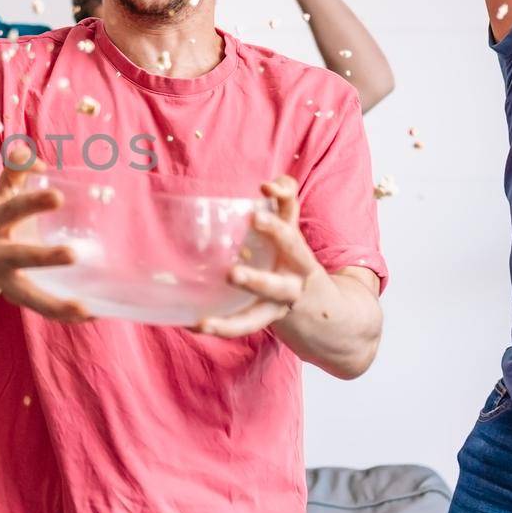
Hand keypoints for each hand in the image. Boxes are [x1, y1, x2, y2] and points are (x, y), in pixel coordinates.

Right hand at [0, 145, 90, 321]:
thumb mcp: (1, 195)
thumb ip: (15, 171)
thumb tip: (32, 155)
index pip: (11, 210)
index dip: (32, 203)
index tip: (58, 196)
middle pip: (18, 257)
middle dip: (44, 257)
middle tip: (73, 254)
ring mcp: (5, 280)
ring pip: (28, 296)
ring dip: (55, 304)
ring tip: (84, 306)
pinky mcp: (18, 298)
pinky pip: (42, 309)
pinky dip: (65, 313)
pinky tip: (93, 313)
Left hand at [194, 175, 327, 337]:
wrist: (318, 301)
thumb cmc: (292, 254)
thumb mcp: (293, 227)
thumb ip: (285, 199)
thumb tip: (270, 184)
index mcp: (299, 259)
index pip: (291, 238)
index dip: (277, 225)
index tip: (264, 197)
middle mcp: (289, 286)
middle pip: (274, 286)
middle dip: (255, 281)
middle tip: (232, 274)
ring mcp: (274, 309)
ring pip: (254, 320)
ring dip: (229, 323)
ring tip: (204, 322)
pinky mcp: (259, 322)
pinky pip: (238, 328)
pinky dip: (217, 328)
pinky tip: (193, 326)